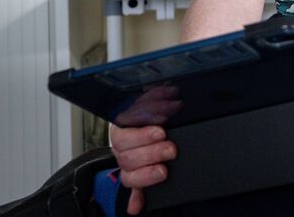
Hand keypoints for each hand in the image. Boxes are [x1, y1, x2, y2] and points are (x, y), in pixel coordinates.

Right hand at [110, 86, 181, 214]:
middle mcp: (123, 149)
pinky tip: (137, 207)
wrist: (156, 131)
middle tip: (170, 149)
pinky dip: (135, 201)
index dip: (142, 135)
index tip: (161, 132)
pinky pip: (132, 194)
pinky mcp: (135, 182)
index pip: (124, 135)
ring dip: (146, 173)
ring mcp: (128, 166)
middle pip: (126, 156)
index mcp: (124, 130)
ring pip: (128, 173)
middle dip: (151, 152)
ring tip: (163, 170)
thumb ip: (156, 98)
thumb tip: (168, 88)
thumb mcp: (153, 106)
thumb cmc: (155, 118)